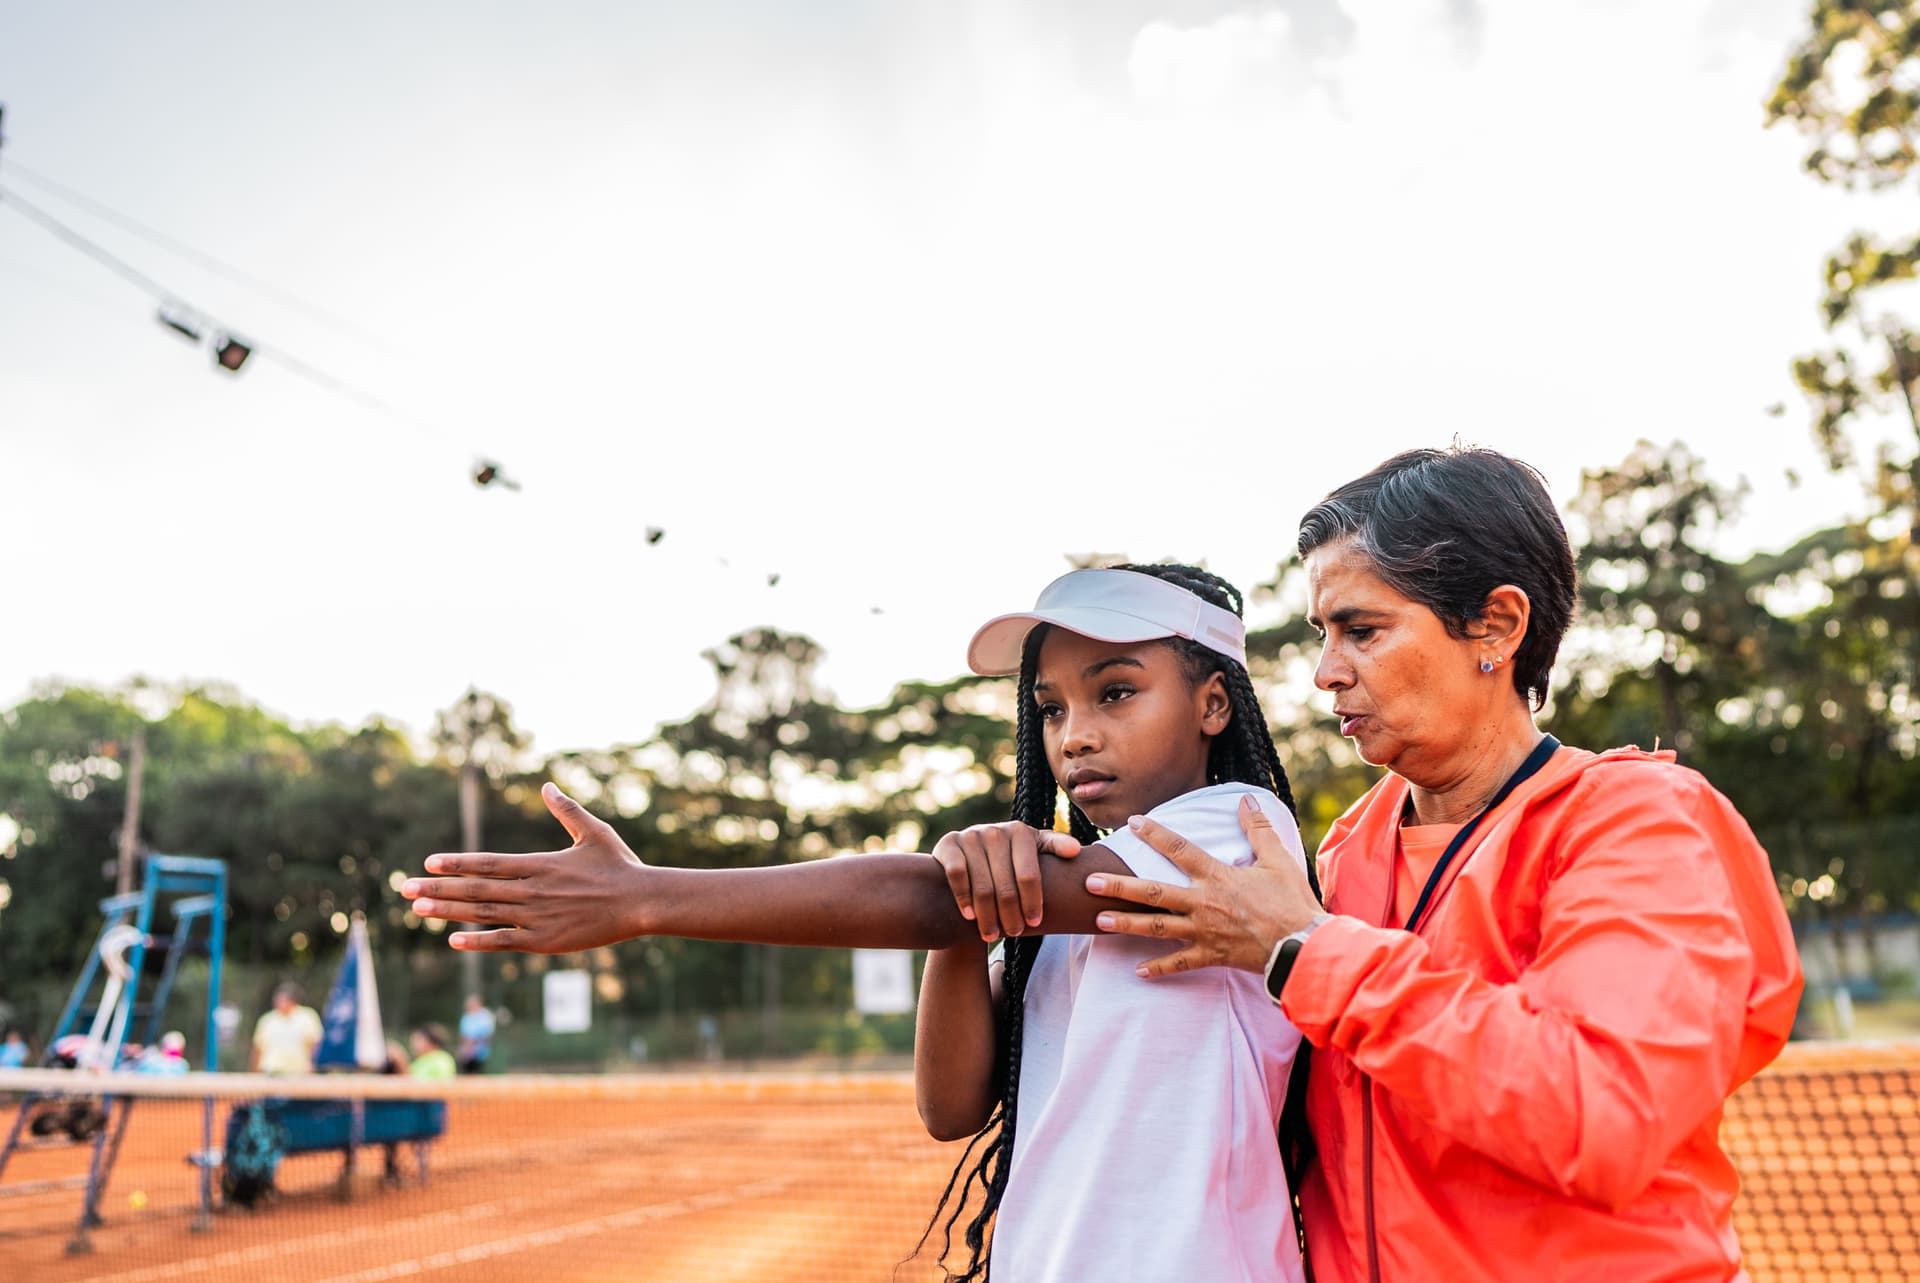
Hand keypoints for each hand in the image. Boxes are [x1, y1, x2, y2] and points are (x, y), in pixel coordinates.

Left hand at [402, 782, 648, 952]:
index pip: (488, 862)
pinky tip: (453, 940)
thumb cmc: (620, 865)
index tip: (429, 862)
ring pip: (483, 913)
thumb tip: (547, 786)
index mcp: (540, 863)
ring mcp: (536, 917)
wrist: (642, 902)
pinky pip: (503, 941)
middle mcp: (532, 890)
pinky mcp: (544, 940)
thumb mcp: (594, 832)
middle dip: (438, 888)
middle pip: (476, 889)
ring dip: (448, 911)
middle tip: (406, 889)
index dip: (456, 862)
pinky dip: (477, 941)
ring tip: (419, 911)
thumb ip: (566, 810)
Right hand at [931, 822, 1082, 941]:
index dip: (1032, 903)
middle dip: (1011, 915)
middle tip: (1014, 933)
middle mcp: (995, 831)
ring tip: (992, 935)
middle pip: (1005, 886)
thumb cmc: (1013, 855)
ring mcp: (971, 836)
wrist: (974, 849)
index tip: (1034, 923)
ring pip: (982, 885)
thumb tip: (1075, 851)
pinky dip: (964, 898)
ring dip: (987, 915)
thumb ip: (1055, 847)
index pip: (1029, 875)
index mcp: (1021, 832)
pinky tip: (970, 916)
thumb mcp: (1035, 849)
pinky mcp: (949, 844)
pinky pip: (957, 876)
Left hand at [1084, 793, 1323, 977]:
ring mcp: (1204, 932)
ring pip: (1157, 928)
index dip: (1155, 834)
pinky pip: (1179, 963)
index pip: (1179, 849)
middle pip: (1154, 892)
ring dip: (1126, 923)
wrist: (1303, 946)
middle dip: (1120, 886)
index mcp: (1217, 877)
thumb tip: (1246, 800)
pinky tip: (1136, 970)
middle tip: (1090, 881)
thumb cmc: (1292, 902)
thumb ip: (1258, 829)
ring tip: (1098, 920)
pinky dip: (1159, 968)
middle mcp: (1203, 903)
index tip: (1133, 822)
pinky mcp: (1212, 956)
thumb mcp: (1278, 859)